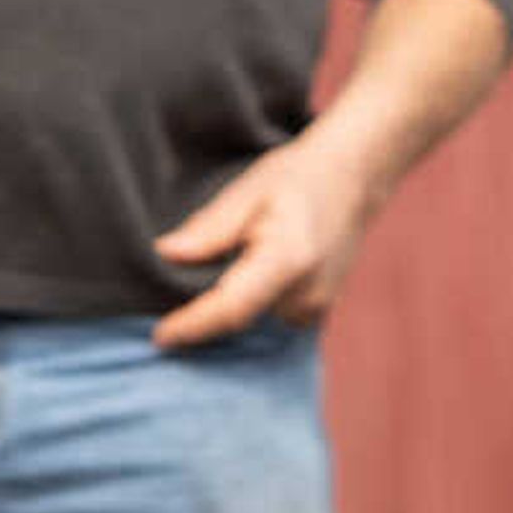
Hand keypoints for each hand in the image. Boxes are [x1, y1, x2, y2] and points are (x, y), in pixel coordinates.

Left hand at [151, 129, 381, 349]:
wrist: (353, 177)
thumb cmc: (297, 176)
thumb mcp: (247, 191)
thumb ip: (209, 229)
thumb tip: (165, 254)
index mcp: (288, 258)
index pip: (232, 307)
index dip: (193, 326)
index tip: (159, 337)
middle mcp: (307, 291)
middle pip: (239, 319)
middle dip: (202, 317)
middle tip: (163, 308)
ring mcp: (318, 305)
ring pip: (255, 320)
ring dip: (227, 309)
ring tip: (205, 285)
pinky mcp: (318, 310)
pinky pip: (272, 317)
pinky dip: (251, 305)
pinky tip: (242, 280)